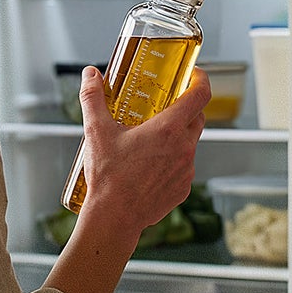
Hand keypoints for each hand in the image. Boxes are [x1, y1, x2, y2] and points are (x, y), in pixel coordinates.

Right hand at [76, 64, 209, 237]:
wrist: (114, 217)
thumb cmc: (107, 176)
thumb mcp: (95, 131)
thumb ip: (93, 97)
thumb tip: (90, 75)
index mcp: (168, 129)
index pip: (200, 95)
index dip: (201, 80)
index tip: (193, 75)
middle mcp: (184, 148)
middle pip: (198, 117)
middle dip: (186, 108)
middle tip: (166, 106)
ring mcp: (187, 170)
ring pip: (190, 144)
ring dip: (177, 137)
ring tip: (151, 140)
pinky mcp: (183, 188)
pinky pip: (183, 167)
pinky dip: (172, 161)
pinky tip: (150, 166)